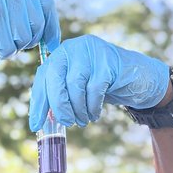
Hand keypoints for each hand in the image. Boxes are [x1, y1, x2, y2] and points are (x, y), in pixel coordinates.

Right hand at [0, 0, 59, 57]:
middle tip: (14, 42)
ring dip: (14, 47)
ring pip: (24, 38)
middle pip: (36, 26)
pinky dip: (4, 51)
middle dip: (28, 40)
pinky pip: (8, 47)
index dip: (52, 28)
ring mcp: (0, 3)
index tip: (51, 44)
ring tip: (0, 40)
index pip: (47, 6)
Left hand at [29, 35, 169, 131]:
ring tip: (82, 120)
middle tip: (65, 122)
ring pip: (74, 85)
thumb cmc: (101, 85)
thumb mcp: (75, 88)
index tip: (35, 125)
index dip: (38, 103)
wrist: (137, 77)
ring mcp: (91, 51)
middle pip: (55, 79)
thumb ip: (58, 96)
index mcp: (60, 54)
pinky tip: (94, 113)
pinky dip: (92, 106)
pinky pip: (94, 89)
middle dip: (58, 105)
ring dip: (77, 108)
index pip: (43, 77)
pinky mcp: (108, 60)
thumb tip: (38, 119)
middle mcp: (73, 48)